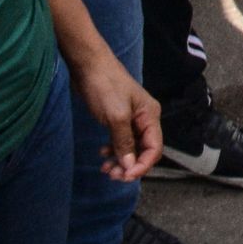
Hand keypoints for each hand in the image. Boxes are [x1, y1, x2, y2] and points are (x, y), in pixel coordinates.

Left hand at [67, 48, 161, 182]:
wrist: (88, 66)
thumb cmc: (105, 86)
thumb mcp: (116, 116)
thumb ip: (124, 141)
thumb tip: (130, 166)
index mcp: (150, 116)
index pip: (154, 148)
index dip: (143, 165)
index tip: (126, 177)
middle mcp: (144, 119)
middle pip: (144, 150)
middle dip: (130, 165)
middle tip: (112, 176)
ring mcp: (131, 119)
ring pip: (131, 148)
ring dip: (120, 161)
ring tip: (105, 169)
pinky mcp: (118, 119)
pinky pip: (121, 141)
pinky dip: (113, 151)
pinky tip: (102, 154)